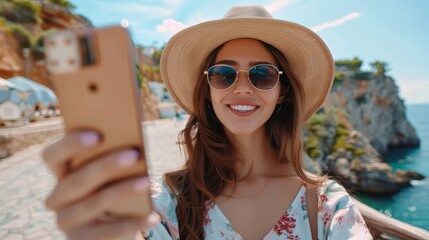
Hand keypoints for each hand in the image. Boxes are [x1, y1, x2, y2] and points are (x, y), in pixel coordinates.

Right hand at [42, 131, 159, 239]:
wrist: (111, 228)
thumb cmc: (113, 188)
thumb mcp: (110, 174)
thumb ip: (113, 157)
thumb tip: (133, 145)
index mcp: (61, 173)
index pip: (52, 155)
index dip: (71, 144)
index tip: (98, 135)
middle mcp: (58, 197)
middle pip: (78, 180)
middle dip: (107, 165)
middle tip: (134, 154)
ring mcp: (67, 220)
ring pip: (95, 203)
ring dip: (124, 191)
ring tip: (148, 182)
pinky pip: (107, 232)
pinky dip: (133, 223)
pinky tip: (152, 217)